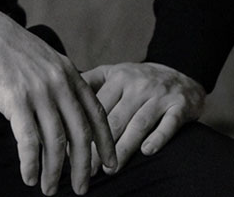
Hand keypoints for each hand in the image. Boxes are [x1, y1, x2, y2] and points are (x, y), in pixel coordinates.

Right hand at [0, 0, 116, 194]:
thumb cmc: (6, 46)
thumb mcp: (43, 58)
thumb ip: (57, 81)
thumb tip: (64, 113)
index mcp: (68, 72)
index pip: (95, 112)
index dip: (105, 141)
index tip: (111, 164)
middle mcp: (58, 82)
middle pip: (79, 133)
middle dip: (83, 166)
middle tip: (81, 188)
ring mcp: (38, 90)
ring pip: (55, 141)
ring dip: (54, 171)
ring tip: (48, 189)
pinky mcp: (15, 98)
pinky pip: (28, 140)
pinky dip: (31, 163)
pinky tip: (29, 176)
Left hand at [81, 62, 204, 173]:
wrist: (180, 73)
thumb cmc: (139, 79)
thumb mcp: (115, 73)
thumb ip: (91, 82)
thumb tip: (62, 98)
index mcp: (118, 77)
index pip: (98, 106)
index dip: (85, 128)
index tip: (73, 149)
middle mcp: (138, 85)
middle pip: (116, 118)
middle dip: (100, 145)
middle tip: (88, 167)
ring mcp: (159, 96)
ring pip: (139, 124)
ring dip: (124, 148)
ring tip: (110, 168)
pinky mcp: (179, 107)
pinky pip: (168, 124)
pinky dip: (158, 138)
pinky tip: (146, 151)